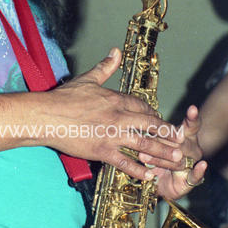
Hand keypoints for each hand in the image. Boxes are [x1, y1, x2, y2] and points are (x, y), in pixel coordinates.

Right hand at [42, 48, 185, 180]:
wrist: (46, 116)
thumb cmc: (63, 98)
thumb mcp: (88, 79)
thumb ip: (105, 67)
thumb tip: (115, 51)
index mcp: (116, 99)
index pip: (143, 107)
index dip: (155, 115)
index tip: (162, 121)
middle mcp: (119, 117)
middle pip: (151, 125)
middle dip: (168, 134)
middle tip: (181, 141)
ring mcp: (112, 135)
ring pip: (144, 144)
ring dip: (162, 152)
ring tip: (176, 159)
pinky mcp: (103, 150)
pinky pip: (125, 161)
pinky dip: (138, 169)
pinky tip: (148, 176)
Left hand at [138, 105, 207, 200]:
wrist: (156, 184)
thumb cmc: (154, 157)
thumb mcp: (150, 143)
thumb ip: (151, 134)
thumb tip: (142, 124)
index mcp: (184, 136)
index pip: (191, 125)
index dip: (192, 117)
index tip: (192, 109)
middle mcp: (191, 148)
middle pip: (180, 142)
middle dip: (160, 143)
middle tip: (143, 143)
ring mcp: (192, 163)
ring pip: (180, 158)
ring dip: (161, 159)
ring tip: (143, 157)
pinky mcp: (191, 179)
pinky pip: (196, 175)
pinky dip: (199, 171)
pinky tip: (202, 165)